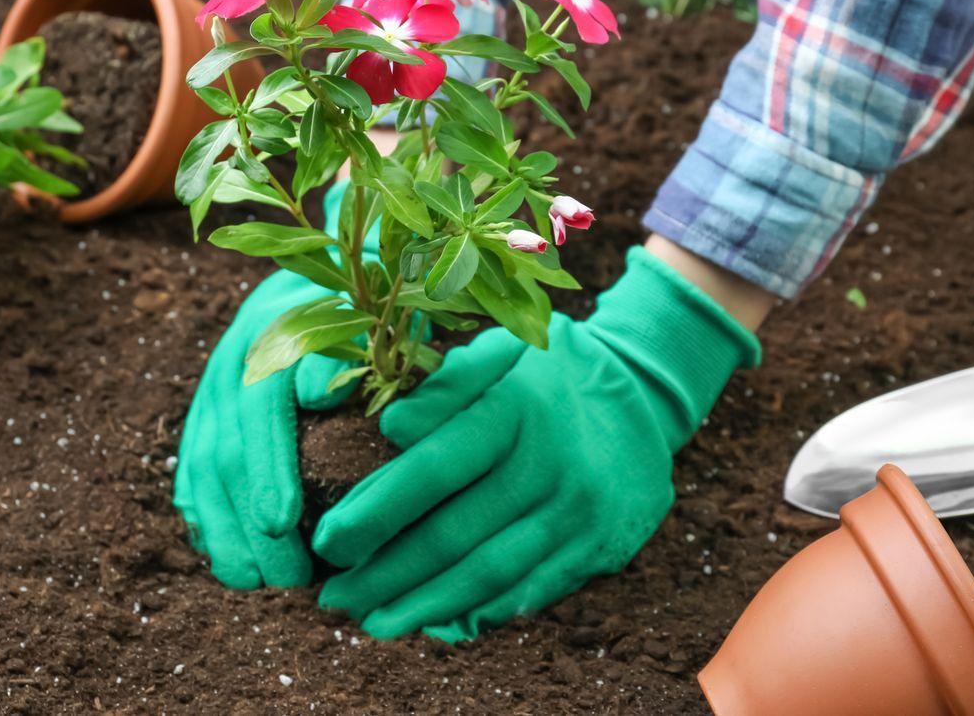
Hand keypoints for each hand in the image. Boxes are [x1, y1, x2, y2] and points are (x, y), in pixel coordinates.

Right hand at [173, 184, 360, 587]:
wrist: (310, 271)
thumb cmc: (355, 304)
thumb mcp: (358, 311)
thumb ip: (343, 350)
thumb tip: (318, 395)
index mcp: (269, 342)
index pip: (260, 413)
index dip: (267, 469)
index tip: (283, 523)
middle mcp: (229, 370)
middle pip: (226, 453)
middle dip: (248, 521)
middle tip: (285, 575)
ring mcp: (209, 396)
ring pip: (201, 471)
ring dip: (224, 532)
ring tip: (253, 582)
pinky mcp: (202, 419)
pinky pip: (190, 475)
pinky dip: (204, 521)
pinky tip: (225, 561)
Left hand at [312, 246, 760, 639]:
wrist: (645, 397)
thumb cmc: (548, 373)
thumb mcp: (502, 351)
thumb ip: (447, 384)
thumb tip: (393, 426)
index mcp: (516, 406)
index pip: (436, 467)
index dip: (377, 510)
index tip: (328, 541)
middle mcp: (551, 462)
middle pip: (456, 533)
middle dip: (387, 573)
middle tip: (334, 596)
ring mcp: (579, 511)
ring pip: (490, 573)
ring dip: (425, 604)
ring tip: (373, 621)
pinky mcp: (600, 547)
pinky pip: (531, 590)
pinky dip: (480, 610)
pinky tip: (436, 619)